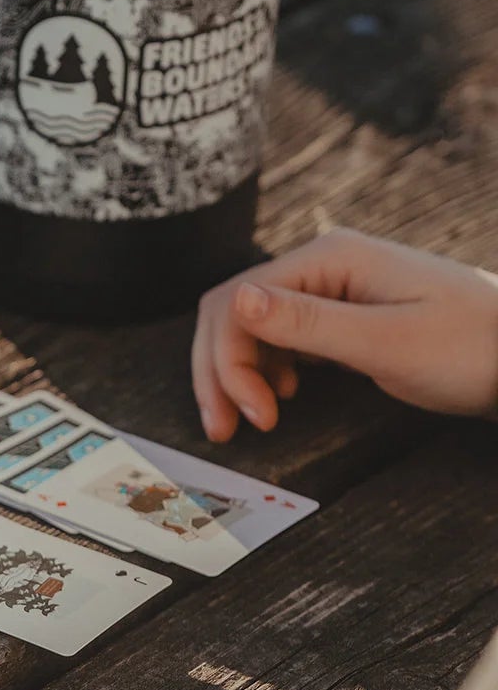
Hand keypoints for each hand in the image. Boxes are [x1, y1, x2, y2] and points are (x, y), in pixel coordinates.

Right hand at [192, 229, 497, 441]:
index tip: (254, 417)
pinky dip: (265, 370)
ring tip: (248, 421)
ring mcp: (330, 288)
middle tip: (224, 431)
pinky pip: (280, 338)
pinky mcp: (340, 315)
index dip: (228, 362)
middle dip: (219, 371)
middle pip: (233, 311)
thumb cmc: (469, 347)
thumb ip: (307, 324)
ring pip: (250, 327)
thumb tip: (235, 300)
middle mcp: (322, 265)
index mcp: (328, 258)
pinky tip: (281, 398)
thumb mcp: (386, 341)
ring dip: (236, 374)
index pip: (238, 302)